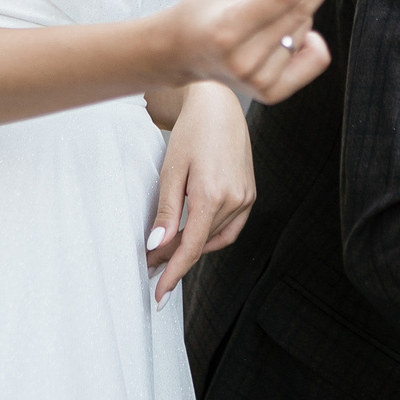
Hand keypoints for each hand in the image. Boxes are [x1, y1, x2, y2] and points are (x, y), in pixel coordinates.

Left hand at [147, 86, 254, 303]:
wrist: (219, 105)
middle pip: (200, 244)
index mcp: (211, 194)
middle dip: (174, 257)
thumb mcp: (171, 171)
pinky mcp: (250, 194)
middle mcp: (234, 199)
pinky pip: (230, 228)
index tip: (158, 294)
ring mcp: (246, 198)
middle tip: (149, 262)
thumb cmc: (192, 132)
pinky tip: (195, 235)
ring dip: (192, 247)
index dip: (172, 274)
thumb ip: (166, 211)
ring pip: (215, 238)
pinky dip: (211, 237)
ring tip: (167, 249)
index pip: (189, 248)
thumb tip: (157, 246)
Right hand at [164, 0, 342, 102]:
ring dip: (301, 9)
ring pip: (307, 26)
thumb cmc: (211, 11)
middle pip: (302, 9)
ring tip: (268, 15)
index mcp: (228, 29)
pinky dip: (310, 39)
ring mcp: (259, 81)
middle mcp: (244, 60)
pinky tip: (287, 35)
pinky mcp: (272, 93)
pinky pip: (317, 57)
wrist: (182, 53)